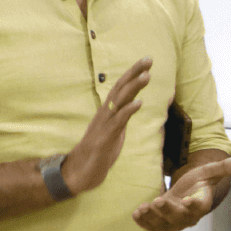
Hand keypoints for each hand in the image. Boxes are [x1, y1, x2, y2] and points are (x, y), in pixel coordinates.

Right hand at [61, 58, 151, 194]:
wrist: (82, 170)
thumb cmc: (100, 149)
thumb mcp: (115, 129)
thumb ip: (123, 115)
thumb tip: (132, 103)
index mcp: (109, 111)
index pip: (122, 87)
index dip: (134, 73)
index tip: (147, 61)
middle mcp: (106, 113)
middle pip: (121, 88)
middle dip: (135, 73)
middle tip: (148, 59)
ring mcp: (105, 124)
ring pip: (120, 101)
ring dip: (133, 87)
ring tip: (147, 75)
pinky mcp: (106, 137)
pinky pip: (118, 122)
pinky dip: (128, 111)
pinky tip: (139, 103)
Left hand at [132, 156, 230, 230]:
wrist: (184, 192)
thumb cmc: (197, 182)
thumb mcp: (210, 171)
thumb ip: (226, 167)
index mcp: (201, 204)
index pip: (200, 207)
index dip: (193, 205)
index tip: (187, 200)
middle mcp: (188, 217)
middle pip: (179, 218)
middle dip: (168, 211)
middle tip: (158, 201)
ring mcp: (174, 222)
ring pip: (164, 225)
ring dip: (153, 218)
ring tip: (143, 208)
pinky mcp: (161, 224)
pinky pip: (152, 227)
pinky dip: (144, 223)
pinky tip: (136, 214)